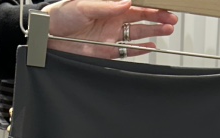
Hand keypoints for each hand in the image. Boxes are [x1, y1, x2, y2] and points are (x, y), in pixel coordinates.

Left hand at [44, 0, 177, 58]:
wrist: (47, 37)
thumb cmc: (60, 16)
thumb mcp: (83, 6)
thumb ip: (106, 6)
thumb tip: (127, 3)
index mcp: (109, 5)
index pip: (135, 4)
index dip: (150, 4)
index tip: (164, 4)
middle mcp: (112, 20)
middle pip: (141, 18)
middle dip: (158, 17)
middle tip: (172, 19)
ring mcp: (111, 36)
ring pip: (138, 33)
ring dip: (154, 31)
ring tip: (168, 29)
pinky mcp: (108, 52)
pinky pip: (128, 50)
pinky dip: (140, 49)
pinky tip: (152, 45)